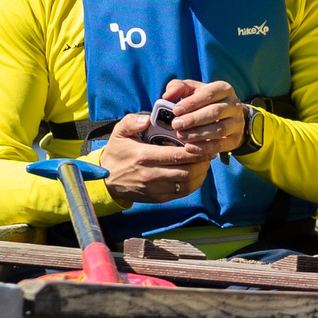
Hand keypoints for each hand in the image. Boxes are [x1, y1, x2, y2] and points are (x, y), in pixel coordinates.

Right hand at [92, 113, 215, 206]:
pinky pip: (182, 193)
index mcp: (144, 157)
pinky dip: (194, 183)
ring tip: (205, 161)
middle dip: (202, 161)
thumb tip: (148, 119)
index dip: (195, 149)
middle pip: (187, 171)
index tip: (204, 141)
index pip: (177, 155)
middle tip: (210, 150)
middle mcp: (151, 175)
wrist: (106, 180)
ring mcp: (155, 189)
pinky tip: (198, 173)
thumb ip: (131, 121)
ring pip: (187, 184)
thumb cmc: (117, 153)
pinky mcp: (158, 198)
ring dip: (201, 173)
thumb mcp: (119, 132)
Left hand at [161, 76, 246, 155]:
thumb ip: (178, 88)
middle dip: (193, 119)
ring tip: (181, 136)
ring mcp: (237, 123)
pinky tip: (189, 148)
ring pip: (219, 129)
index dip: (192, 102)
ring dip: (198, 134)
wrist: (227, 118)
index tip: (175, 110)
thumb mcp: (192, 90)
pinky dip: (204, 148)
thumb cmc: (203, 101)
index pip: (209, 94)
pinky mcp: (235, 139)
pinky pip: (220, 145)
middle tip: (176, 125)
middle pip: (214, 112)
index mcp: (223, 89)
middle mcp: (234, 105)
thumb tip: (167, 96)